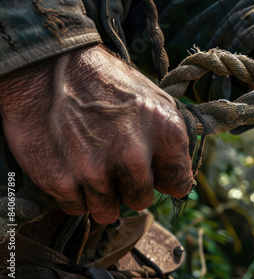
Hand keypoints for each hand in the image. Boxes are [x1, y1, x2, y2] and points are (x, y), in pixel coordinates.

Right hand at [0, 45, 193, 223]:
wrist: (48, 67)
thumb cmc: (106, 82)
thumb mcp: (154, 99)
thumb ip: (171, 139)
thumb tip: (181, 177)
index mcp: (165, 133)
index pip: (179, 185)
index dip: (164, 180)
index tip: (153, 173)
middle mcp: (134, 155)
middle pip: (141, 200)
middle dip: (130, 187)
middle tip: (115, 164)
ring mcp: (95, 170)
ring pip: (108, 211)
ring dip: (101, 194)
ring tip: (91, 164)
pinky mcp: (60, 181)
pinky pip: (77, 208)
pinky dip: (74, 194)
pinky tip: (71, 166)